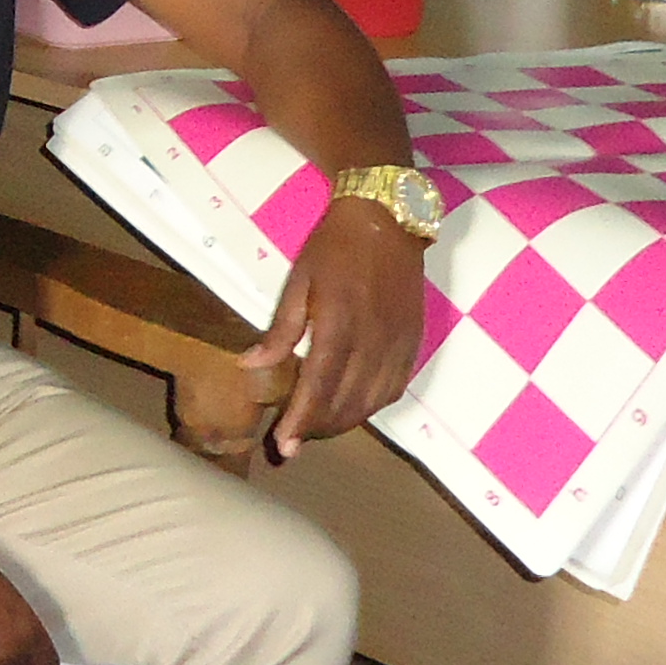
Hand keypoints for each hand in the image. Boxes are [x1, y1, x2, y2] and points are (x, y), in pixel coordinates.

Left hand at [240, 196, 432, 453]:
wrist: (388, 218)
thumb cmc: (334, 246)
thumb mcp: (299, 281)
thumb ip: (280, 330)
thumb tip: (250, 367)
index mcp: (339, 323)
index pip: (318, 387)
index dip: (300, 421)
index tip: (284, 446)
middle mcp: (372, 340)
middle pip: (346, 402)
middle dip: (318, 428)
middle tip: (294, 439)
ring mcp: (398, 343)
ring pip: (372, 401)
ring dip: (345, 421)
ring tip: (319, 427)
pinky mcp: (414, 341)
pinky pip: (396, 387)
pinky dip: (373, 405)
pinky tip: (356, 407)